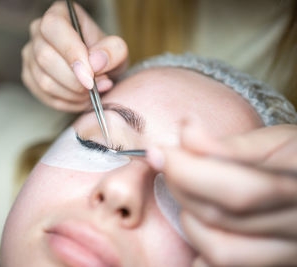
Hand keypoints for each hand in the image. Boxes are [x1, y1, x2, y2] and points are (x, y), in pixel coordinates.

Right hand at [22, 1, 127, 111]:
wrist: (98, 72)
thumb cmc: (104, 55)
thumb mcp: (117, 50)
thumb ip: (112, 51)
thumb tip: (95, 62)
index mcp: (59, 14)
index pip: (54, 28)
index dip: (71, 53)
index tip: (89, 76)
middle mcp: (38, 31)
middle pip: (45, 58)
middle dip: (74, 80)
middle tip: (95, 86)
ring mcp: (30, 55)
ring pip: (44, 81)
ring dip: (72, 94)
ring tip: (91, 93)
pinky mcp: (29, 77)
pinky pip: (44, 96)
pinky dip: (66, 103)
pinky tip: (80, 99)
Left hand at [147, 123, 296, 265]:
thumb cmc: (294, 157)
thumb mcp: (273, 142)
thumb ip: (229, 145)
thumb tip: (185, 133)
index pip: (237, 191)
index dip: (188, 171)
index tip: (158, 153)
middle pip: (220, 219)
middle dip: (181, 187)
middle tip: (170, 165)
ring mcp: (289, 254)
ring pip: (220, 252)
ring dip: (190, 220)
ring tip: (193, 194)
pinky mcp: (272, 265)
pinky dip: (201, 248)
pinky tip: (202, 224)